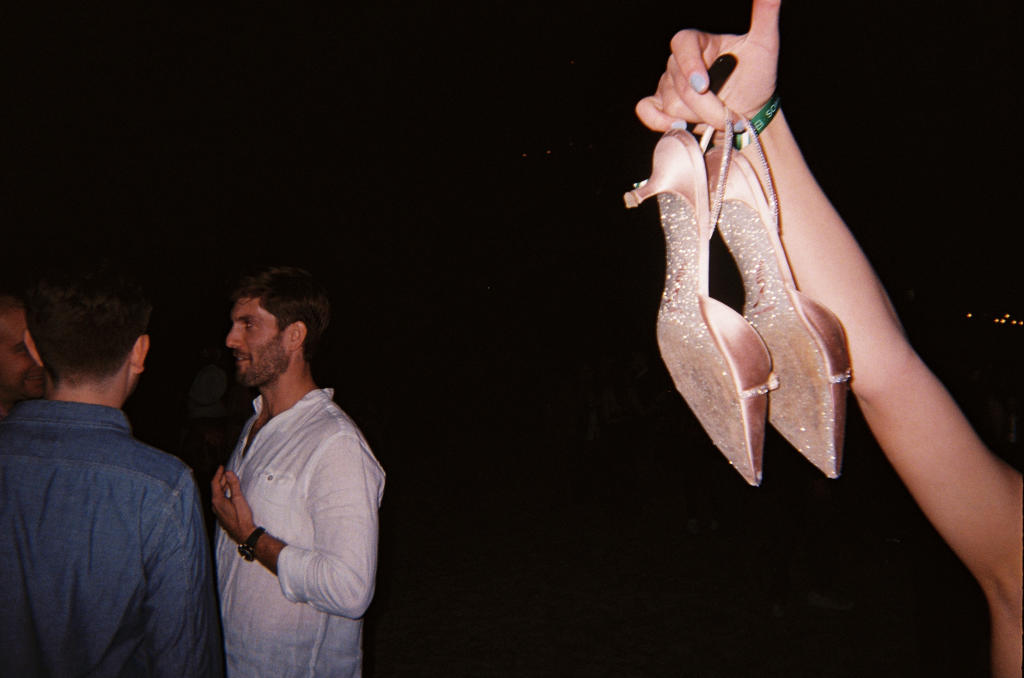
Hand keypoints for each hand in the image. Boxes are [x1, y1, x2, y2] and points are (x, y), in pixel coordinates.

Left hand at [211, 466, 256, 543]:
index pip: (215, 483)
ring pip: (218, 495)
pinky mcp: (222, 515)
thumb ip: (233, 485)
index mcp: (217, 500)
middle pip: (216, 489)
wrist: (244, 533)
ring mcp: (218, 511)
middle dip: (221, 479)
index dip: (218, 474)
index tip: (222, 466)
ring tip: (229, 480)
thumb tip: (228, 472)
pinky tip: (229, 494)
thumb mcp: (239, 498)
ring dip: (222, 487)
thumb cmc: (242, 517)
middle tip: (227, 472)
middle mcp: (215, 505)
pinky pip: (220, 500)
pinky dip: (224, 493)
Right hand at [636, 0, 779, 131]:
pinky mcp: (660, 105)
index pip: (682, 43)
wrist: (750, 113)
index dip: (690, 64)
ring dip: (697, 118)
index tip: (704, 85)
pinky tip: (682, 126)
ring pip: (670, 103)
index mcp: (699, 42)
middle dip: (707, 106)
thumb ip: (765, 14)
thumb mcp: (765, 44)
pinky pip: (647, 110)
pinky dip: (661, 121)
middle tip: (731, 114)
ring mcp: (667, 84)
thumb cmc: (756, 78)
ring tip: (718, 118)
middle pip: (679, 84)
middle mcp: (679, 62)